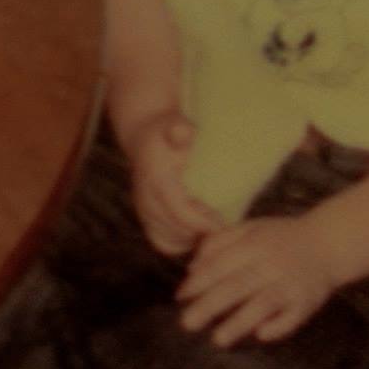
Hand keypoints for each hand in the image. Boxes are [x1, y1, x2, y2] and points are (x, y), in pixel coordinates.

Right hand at [124, 110, 221, 254]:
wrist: (145, 139)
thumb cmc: (166, 131)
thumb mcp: (174, 124)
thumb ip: (180, 129)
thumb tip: (183, 133)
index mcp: (155, 179)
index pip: (179, 211)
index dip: (202, 222)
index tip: (223, 224)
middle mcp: (145, 200)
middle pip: (177, 230)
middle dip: (201, 231)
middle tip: (222, 223)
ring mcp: (144, 212)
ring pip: (171, 241)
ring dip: (192, 238)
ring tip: (209, 223)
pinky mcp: (147, 221)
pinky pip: (164, 244)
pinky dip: (182, 242)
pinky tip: (196, 229)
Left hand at [176, 214, 336, 346]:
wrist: (329, 242)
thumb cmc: (283, 237)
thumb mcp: (252, 228)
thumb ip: (221, 242)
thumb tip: (192, 266)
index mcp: (256, 244)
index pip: (222, 263)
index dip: (200, 280)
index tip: (181, 296)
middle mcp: (271, 264)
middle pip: (237, 286)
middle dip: (211, 305)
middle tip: (187, 323)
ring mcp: (290, 284)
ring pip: (263, 304)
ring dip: (240, 321)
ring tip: (218, 339)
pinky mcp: (307, 302)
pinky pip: (292, 317)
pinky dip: (278, 326)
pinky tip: (261, 335)